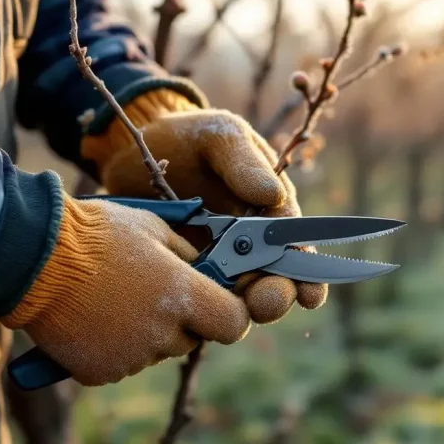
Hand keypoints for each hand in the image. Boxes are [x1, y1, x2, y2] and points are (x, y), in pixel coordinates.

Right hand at [0, 194, 252, 385]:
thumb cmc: (96, 234)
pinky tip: (96, 318)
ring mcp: (131, 357)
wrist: (32, 258)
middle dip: (182, 320)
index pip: (233, 324)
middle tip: (153, 292)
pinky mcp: (101, 372)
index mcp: (183, 296)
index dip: (230, 313)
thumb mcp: (155, 228)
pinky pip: (123, 363)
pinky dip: (115, 347)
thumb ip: (188, 254)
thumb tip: (208, 267)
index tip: (220, 303)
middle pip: (192, 338)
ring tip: (116, 299)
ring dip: (148, 333)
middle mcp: (162, 333)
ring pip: (157, 351)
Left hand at [95, 104, 327, 323]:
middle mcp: (253, 241)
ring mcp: (221, 261)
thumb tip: (274, 195)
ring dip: (242, 306)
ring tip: (231, 305)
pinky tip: (196, 305)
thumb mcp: (219, 138)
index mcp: (271, 209)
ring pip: (242, 296)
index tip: (309, 292)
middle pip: (276, 281)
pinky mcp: (191, 273)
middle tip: (266, 301)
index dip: (307, 273)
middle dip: (277, 295)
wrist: (134, 149)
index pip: (297, 246)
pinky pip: (204, 297)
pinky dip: (205, 304)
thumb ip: (244, 163)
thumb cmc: (188, 137)